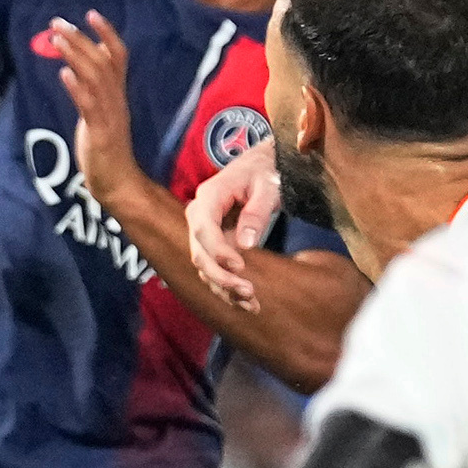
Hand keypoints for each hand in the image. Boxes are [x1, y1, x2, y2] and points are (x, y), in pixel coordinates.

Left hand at [43, 14, 152, 214]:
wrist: (118, 181)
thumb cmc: (107, 146)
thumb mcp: (103, 110)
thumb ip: (98, 85)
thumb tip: (88, 59)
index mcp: (118, 93)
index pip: (118, 55)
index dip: (107, 33)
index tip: (90, 13)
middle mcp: (116, 99)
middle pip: (102, 60)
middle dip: (79, 39)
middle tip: (57, 23)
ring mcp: (109, 115)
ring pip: (96, 77)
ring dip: (75, 55)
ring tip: (56, 39)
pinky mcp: (100, 132)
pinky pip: (90, 106)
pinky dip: (77, 87)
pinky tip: (63, 73)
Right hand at [181, 140, 283, 308]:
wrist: (265, 164)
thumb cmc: (268, 169)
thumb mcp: (268, 186)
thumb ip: (256, 212)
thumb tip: (246, 244)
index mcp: (210, 196)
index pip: (203, 228)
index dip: (218, 251)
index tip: (240, 267)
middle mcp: (200, 214)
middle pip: (199, 252)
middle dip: (221, 276)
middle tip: (249, 292)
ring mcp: (205, 229)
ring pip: (204, 265)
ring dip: (224, 287)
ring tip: (251, 303)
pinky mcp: (214, 241)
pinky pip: (213, 267)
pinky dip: (227, 286)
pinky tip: (247, 302)